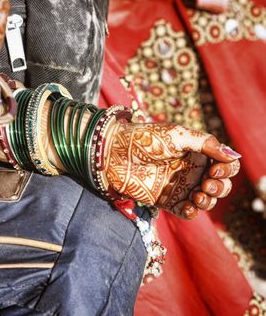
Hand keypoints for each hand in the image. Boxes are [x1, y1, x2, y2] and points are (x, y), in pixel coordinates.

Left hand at [104, 123, 241, 218]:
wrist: (113, 152)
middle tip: (206, 184)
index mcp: (196, 152)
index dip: (227, 169)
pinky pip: (186, 212)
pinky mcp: (165, 200)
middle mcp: (190, 170)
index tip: (216, 169)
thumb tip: (234, 155)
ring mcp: (179, 186)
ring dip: (209, 201)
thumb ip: (205, 144)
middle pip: (219, 185)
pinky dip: (192, 212)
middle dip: (220, 187)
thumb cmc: (143, 139)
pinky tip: (189, 207)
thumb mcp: (177, 135)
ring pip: (206, 201)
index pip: (224, 164)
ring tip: (198, 196)